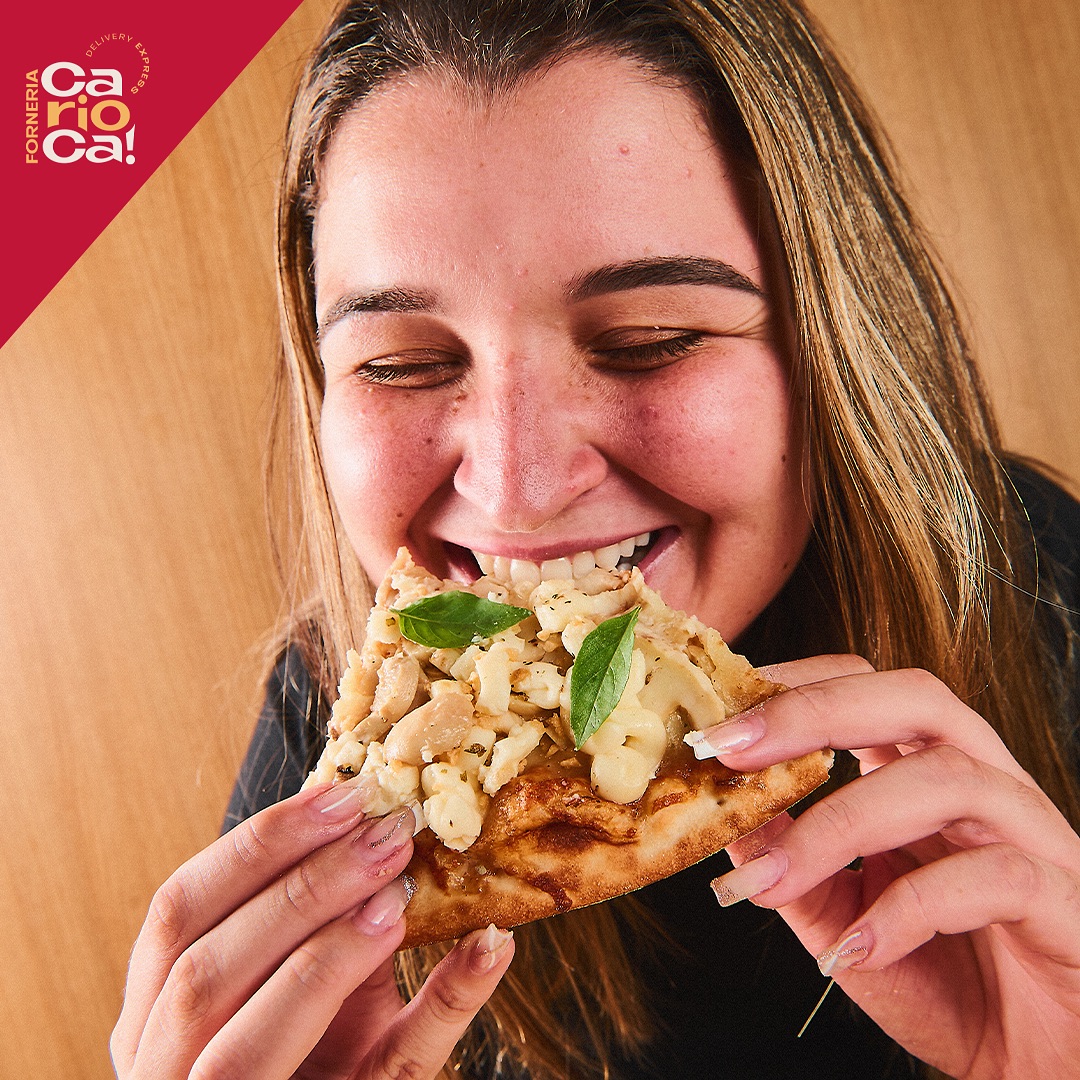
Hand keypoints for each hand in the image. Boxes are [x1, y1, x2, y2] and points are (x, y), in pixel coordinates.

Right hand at [111, 777, 513, 1078]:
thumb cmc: (304, 1042)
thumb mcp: (291, 973)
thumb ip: (307, 910)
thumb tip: (362, 808)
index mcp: (157, 1012)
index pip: (177, 914)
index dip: (255, 846)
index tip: (339, 795)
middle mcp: (173, 1068)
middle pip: (206, 973)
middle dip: (301, 889)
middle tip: (385, 831)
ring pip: (249, 1045)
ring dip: (331, 953)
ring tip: (400, 890)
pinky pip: (393, 1070)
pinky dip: (446, 1002)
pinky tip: (489, 946)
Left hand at [700, 656, 1079, 1078]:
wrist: (1032, 1064)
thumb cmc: (944, 980)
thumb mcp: (841, 915)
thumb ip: (791, 861)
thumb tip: (727, 816)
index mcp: (929, 772)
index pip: (868, 688)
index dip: (794, 689)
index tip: (718, 721)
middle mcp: (986, 783)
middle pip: (915, 699)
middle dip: (814, 712)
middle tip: (729, 749)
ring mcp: (1032, 834)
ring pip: (947, 778)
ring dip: (840, 823)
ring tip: (770, 883)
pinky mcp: (1066, 899)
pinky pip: (993, 875)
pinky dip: (910, 908)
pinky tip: (857, 948)